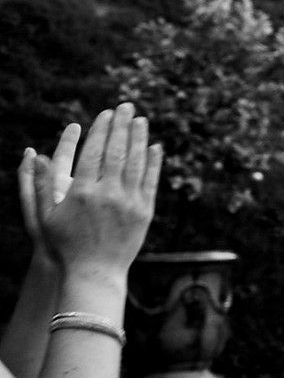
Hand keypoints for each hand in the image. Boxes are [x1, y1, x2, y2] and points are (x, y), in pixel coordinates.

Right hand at [21, 106, 160, 277]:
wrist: (95, 271)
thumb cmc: (65, 242)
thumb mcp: (45, 215)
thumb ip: (39, 184)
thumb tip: (34, 154)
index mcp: (82, 192)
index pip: (93, 152)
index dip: (101, 130)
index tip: (105, 113)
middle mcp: (108, 194)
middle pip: (117, 152)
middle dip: (121, 126)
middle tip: (126, 106)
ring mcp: (129, 203)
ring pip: (136, 164)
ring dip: (139, 139)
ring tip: (140, 120)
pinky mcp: (145, 212)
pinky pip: (151, 182)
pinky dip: (154, 163)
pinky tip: (155, 147)